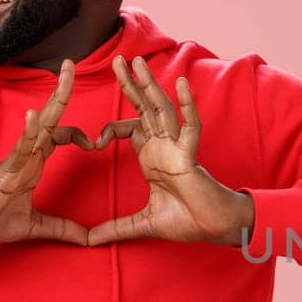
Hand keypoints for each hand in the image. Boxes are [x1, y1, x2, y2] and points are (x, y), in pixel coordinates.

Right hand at [0, 60, 95, 246]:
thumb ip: (62, 229)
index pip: (59, 136)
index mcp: (33, 162)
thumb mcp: (35, 226)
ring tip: (64, 73)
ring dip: (54, 99)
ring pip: (40, 124)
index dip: (79, 135)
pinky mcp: (5, 170)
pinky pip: (20, 147)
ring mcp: (16, 159)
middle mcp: (27, 154)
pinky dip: (29, 130)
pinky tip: (36, 114)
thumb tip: (88, 239)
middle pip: (51, 118)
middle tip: (73, 63)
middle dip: (62, 91)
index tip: (97, 144)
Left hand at [86, 55, 254, 245]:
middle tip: (118, 60)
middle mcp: (163, 148)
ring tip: (137, 61)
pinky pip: (190, 126)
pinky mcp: (191, 156)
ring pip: (162, 110)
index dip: (112, 128)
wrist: (213, 230)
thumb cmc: (187, 222)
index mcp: (152, 158)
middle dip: (131, 84)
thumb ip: (116, 228)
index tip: (93, 140)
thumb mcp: (142, 224)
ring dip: (150, 85)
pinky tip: (180, 84)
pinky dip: (186, 105)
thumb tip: (88, 241)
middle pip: (144, 109)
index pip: (132, 129)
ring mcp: (177, 148)